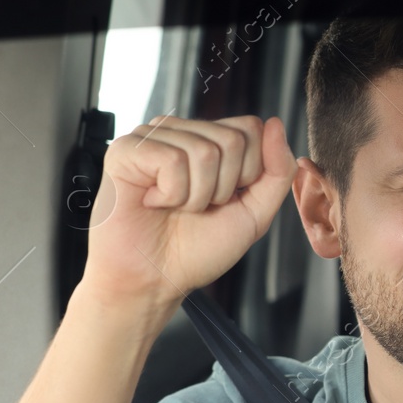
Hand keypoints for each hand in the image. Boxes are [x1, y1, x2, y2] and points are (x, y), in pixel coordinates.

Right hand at [80, 115, 295, 305]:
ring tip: (173, 207)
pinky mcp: (126, 149)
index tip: (224, 200)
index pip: (251, 128)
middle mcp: (181, 133)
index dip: (249, 173)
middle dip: (224, 189)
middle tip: (195, 208)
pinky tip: (153, 202)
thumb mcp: (254, 213)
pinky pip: (172, 160)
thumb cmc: (197, 249)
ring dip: (196, 196)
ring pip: (204, 151)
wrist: (155, 279)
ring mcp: (152, 137)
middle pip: (232, 140)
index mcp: (210, 142)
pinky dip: (171, 194)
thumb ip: (276, 172)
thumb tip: (275, 123)